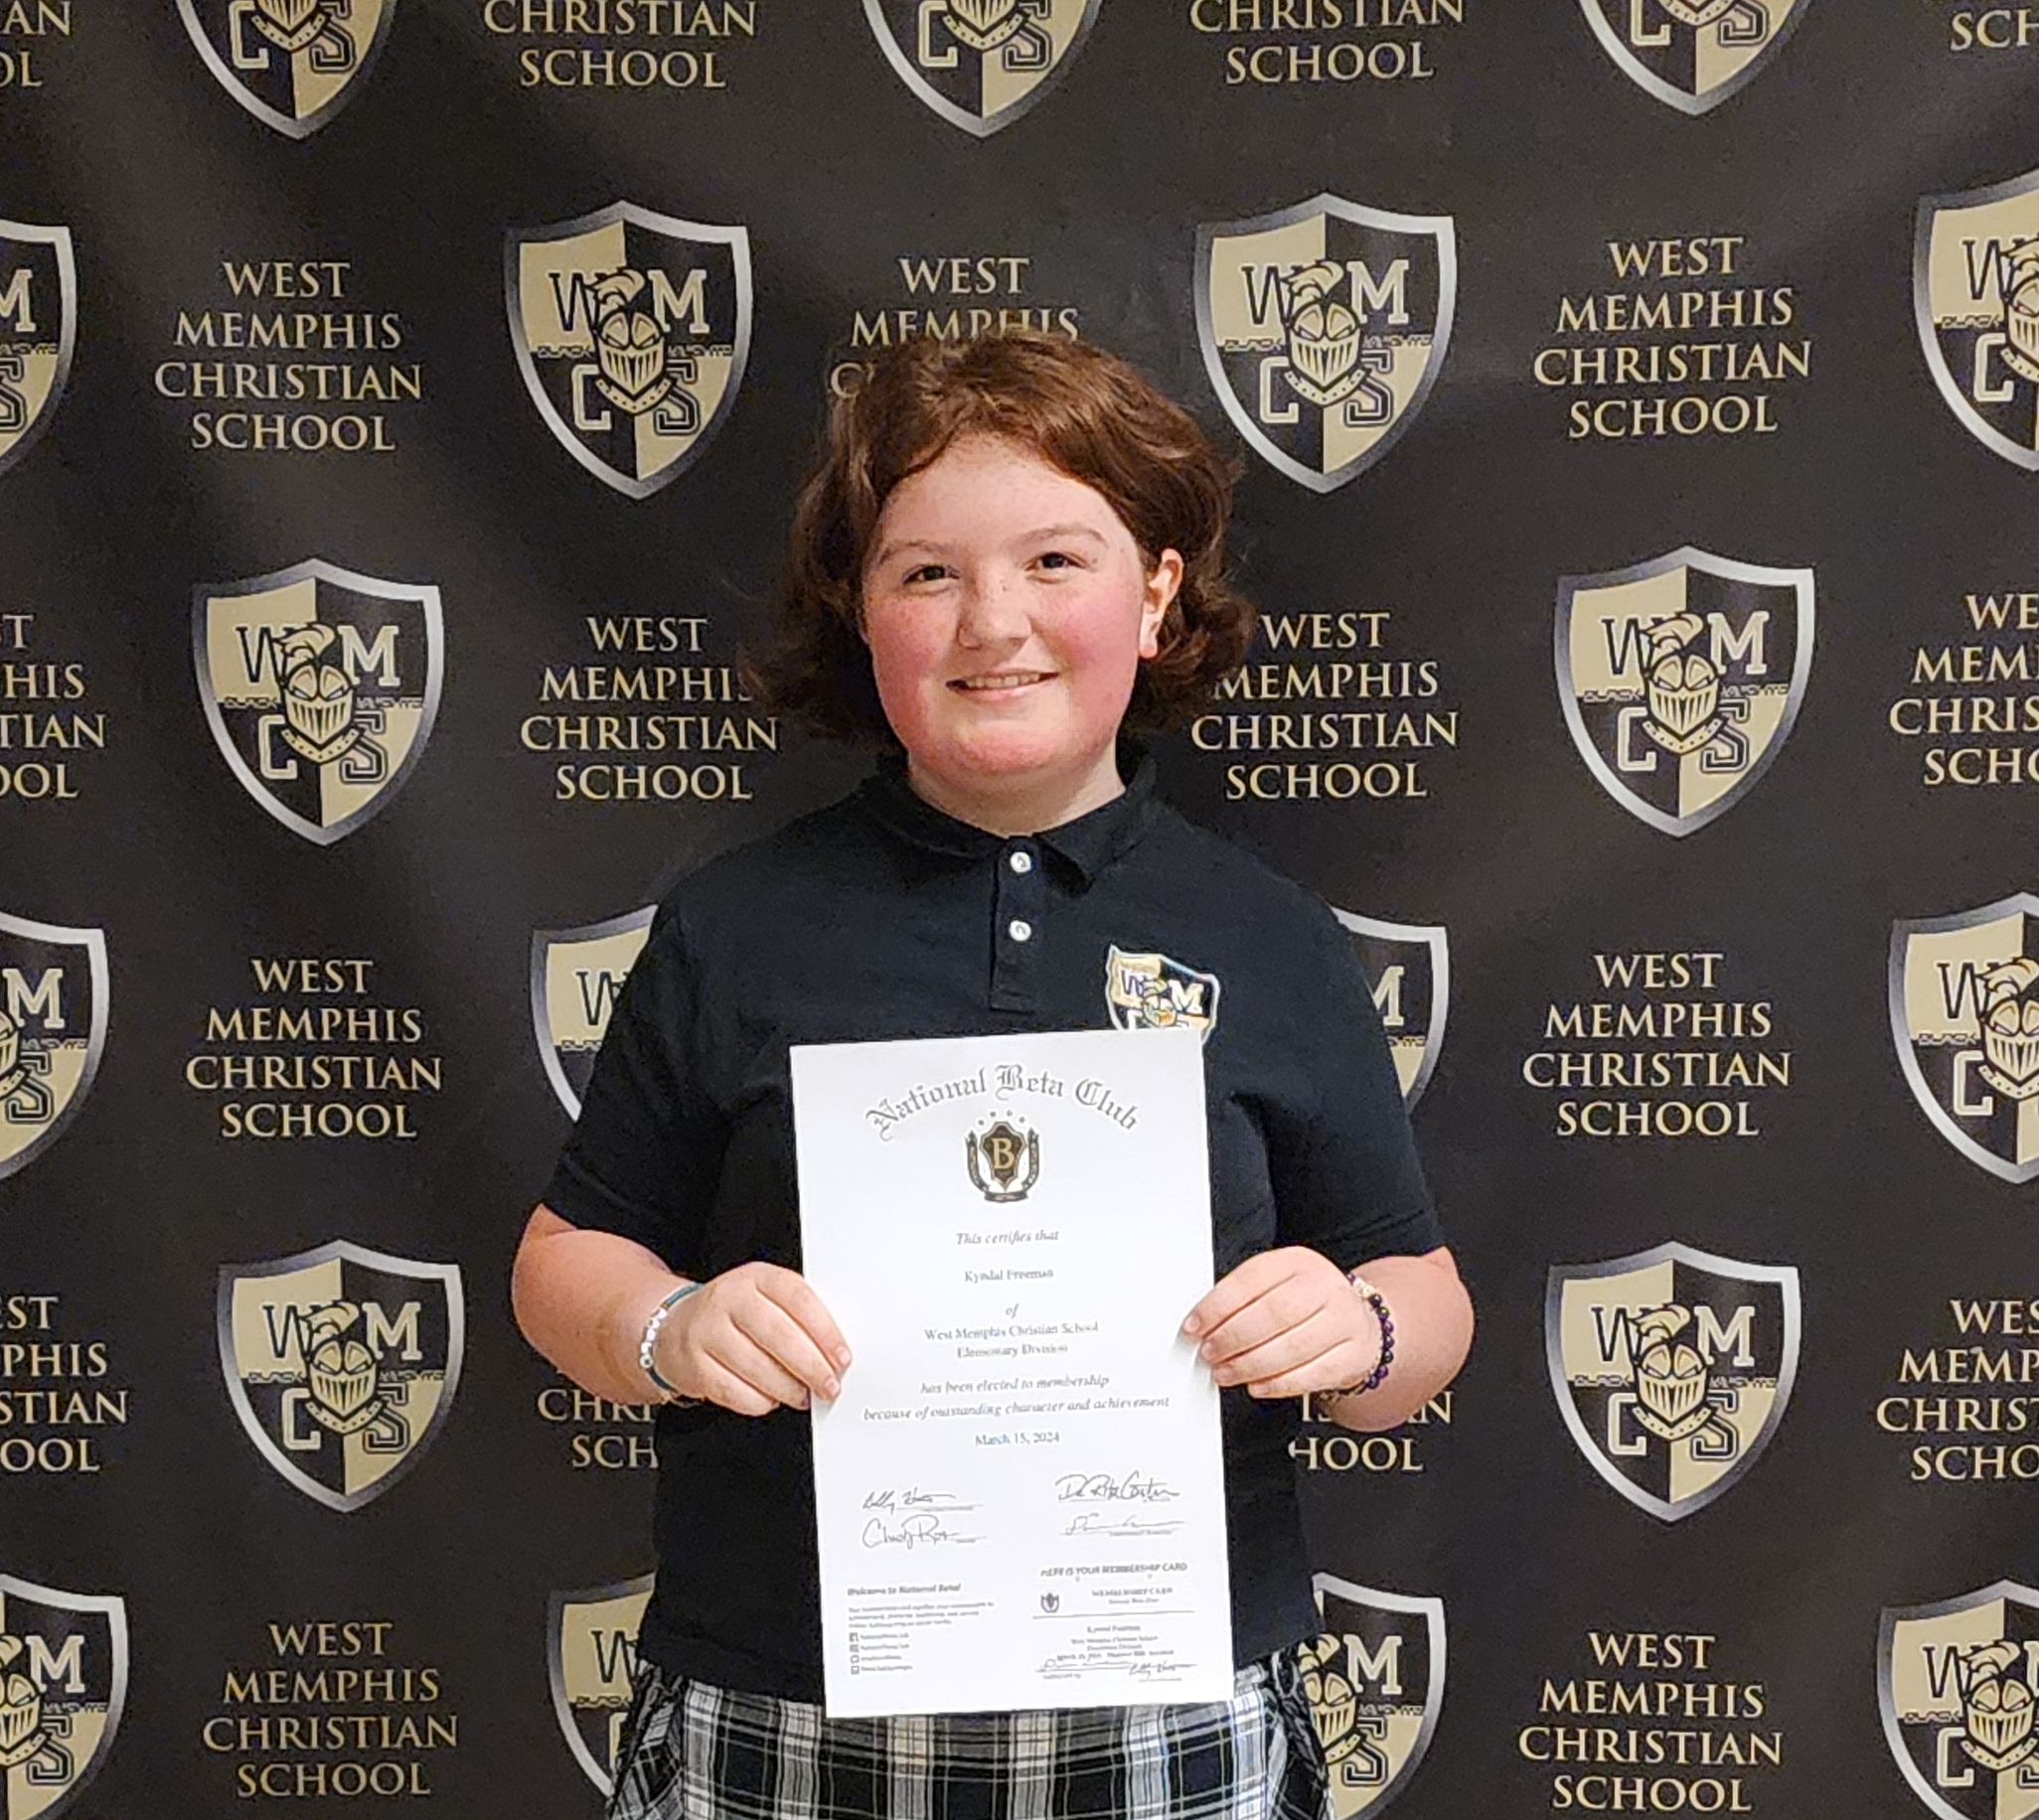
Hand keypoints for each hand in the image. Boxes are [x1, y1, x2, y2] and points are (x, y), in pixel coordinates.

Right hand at [657, 1263, 851, 1416]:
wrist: (675, 1326)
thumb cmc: (736, 1315)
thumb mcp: (767, 1299)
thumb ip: (799, 1317)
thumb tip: (834, 1352)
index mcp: (757, 1277)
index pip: (798, 1299)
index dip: (825, 1332)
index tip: (842, 1357)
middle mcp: (728, 1298)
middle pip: (778, 1335)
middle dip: (811, 1367)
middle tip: (828, 1385)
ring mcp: (706, 1330)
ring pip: (757, 1366)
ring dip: (787, 1388)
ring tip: (802, 1395)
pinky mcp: (692, 1365)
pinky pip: (734, 1391)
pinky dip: (759, 1402)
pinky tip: (771, 1399)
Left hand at [1181, 1248, 1377, 1399]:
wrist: (1355, 1319)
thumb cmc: (1305, 1302)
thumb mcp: (1275, 1284)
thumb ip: (1242, 1299)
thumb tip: (1202, 1323)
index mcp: (1297, 1262)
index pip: (1251, 1280)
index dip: (1217, 1306)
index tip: (1195, 1326)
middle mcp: (1324, 1286)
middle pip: (1273, 1314)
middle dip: (1233, 1338)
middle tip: (1210, 1353)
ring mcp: (1344, 1320)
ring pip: (1292, 1347)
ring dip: (1250, 1365)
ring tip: (1226, 1372)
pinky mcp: (1354, 1354)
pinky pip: (1313, 1375)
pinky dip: (1279, 1384)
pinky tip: (1257, 1386)